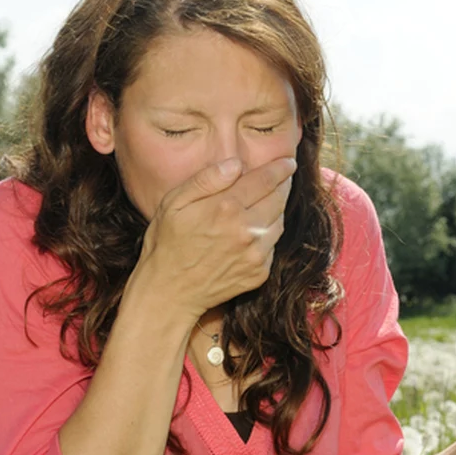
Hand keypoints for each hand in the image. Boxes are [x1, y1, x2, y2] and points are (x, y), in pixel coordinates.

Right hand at [134, 156, 297, 318]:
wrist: (169, 292)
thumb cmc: (166, 243)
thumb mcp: (173, 203)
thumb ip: (206, 180)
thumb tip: (235, 164)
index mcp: (225, 208)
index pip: (265, 180)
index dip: (280, 168)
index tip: (289, 161)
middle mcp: (246, 230)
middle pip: (279, 199)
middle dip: (284, 184)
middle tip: (284, 176)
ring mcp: (255, 254)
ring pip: (280, 222)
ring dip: (278, 209)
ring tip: (268, 201)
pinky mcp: (259, 272)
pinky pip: (273, 246)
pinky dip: (269, 234)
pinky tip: (255, 230)